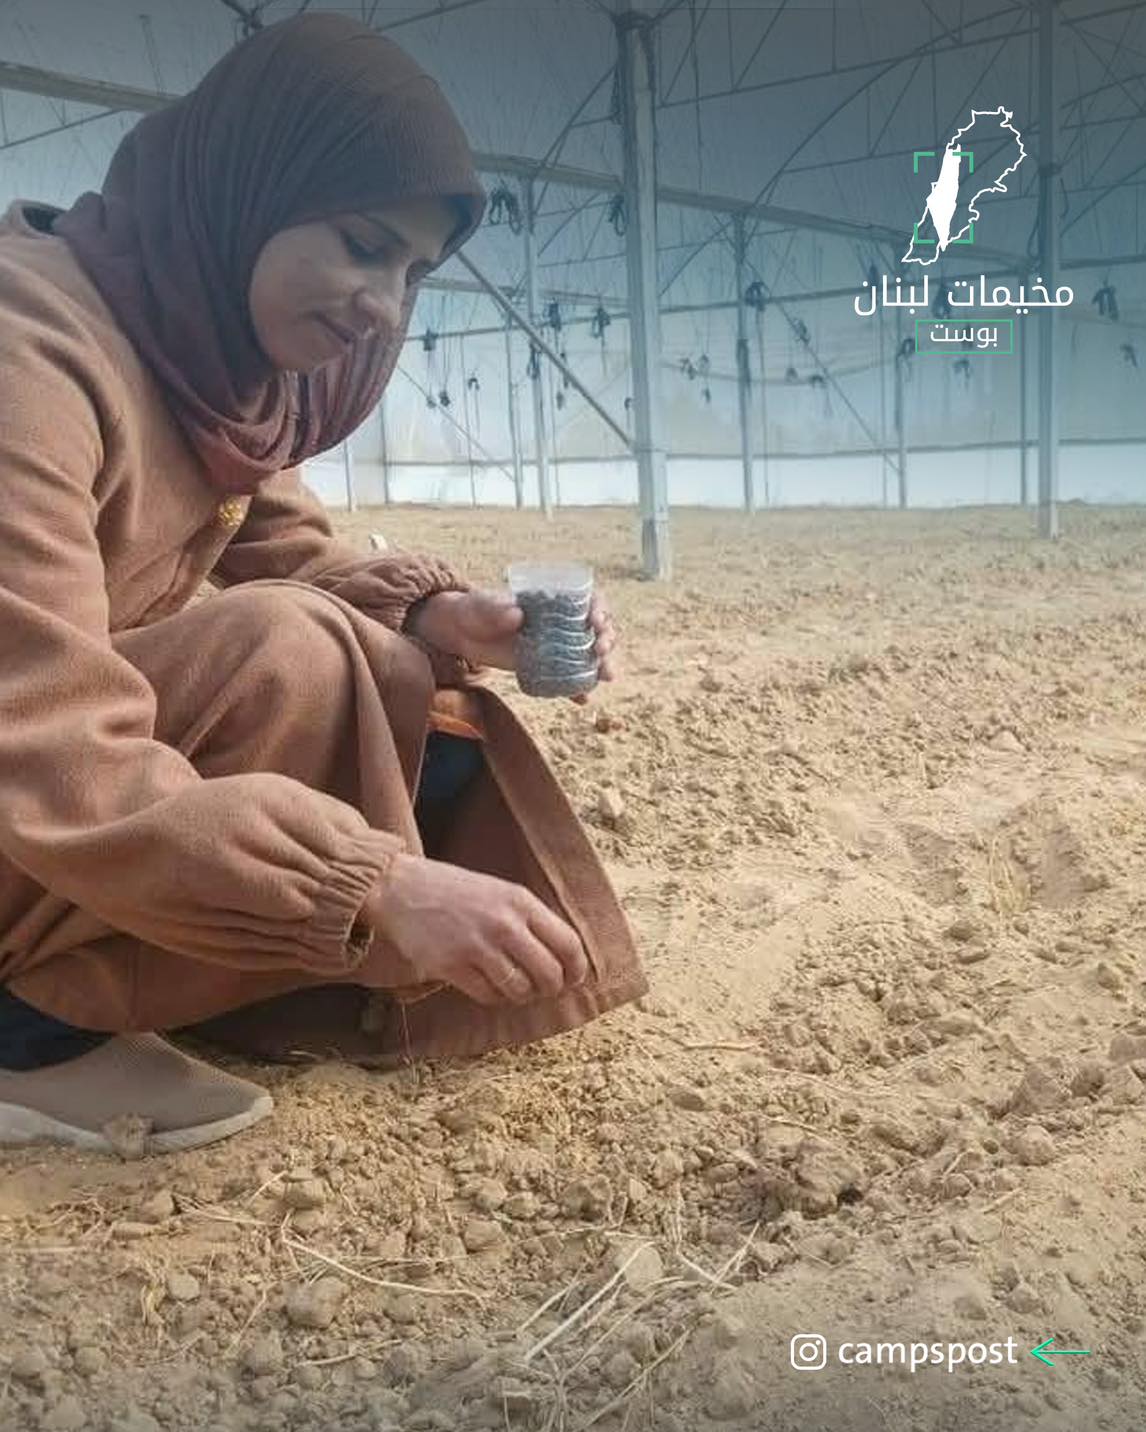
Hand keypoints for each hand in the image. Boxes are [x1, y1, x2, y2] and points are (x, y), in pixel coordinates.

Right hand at [361, 853, 589, 1005]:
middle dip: (551, 989)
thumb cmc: (456, 891)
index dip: (577, 969)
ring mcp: (477, 946)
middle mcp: (504, 923)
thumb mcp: (501, 892)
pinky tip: (491, 987)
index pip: (568, 944)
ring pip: (520, 990)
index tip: (573, 979)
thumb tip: (563, 957)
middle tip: (544, 991)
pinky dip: (495, 998)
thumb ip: (530, 920)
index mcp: (521, 902)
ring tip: (515, 989)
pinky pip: (488, 996)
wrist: (402, 888)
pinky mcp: (451, 966)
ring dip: (522, 997)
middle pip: (549, 974)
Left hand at [409, 588, 620, 701]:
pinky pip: (568, 678)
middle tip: (600, 650)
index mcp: (552, 599)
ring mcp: (554, 645)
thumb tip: (517, 615)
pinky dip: (578, 689)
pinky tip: (583, 700)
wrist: (461, 633)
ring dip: (602, 664)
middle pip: (596, 627)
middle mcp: (560, 621)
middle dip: (607, 638)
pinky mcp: (545, 667)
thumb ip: (496, 608)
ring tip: (606, 676)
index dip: (599, 608)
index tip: (596, 621)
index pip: (587, 599)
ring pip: (588, 653)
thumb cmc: (473, 610)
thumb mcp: (481, 606)